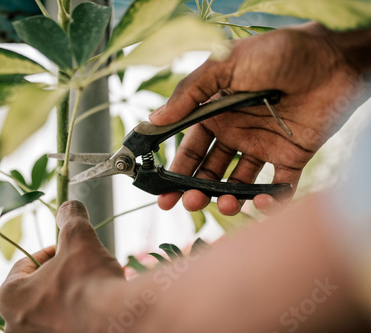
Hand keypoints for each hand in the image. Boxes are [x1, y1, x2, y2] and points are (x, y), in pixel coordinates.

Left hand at [0, 201, 124, 332]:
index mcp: (10, 298)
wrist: (117, 321)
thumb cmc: (90, 280)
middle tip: (81, 268)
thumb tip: (69, 206)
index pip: (27, 265)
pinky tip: (95, 306)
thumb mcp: (78, 237)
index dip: (52, 252)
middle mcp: (16, 326)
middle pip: (38, 289)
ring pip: (51, 308)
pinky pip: (63, 325)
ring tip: (91, 286)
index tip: (70, 250)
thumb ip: (70, 218)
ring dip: (68, 295)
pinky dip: (76, 315)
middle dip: (60, 276)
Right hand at [150, 22, 364, 214]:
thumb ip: (189, 93)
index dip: (176, 169)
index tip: (162, 191)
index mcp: (216, 113)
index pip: (190, 148)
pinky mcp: (291, 157)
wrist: (332, 60)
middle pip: (210, 170)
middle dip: (196, 190)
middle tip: (188, 204)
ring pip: (238, 182)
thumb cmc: (276, 53)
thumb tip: (154, 120)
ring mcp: (263, 146)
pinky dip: (270, 201)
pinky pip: (278, 186)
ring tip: (226, 204)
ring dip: (228, 198)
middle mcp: (236, 132)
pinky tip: (261, 201)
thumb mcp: (225, 65)